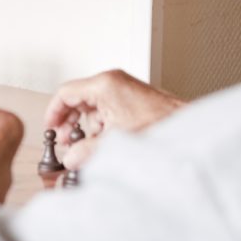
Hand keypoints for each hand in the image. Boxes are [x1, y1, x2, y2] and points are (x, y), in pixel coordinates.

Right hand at [44, 70, 184, 167]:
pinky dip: (100, 125)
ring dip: (85, 126)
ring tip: (85, 145)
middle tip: (66, 141)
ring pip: (92, 106)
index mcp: (105, 85)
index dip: (53, 112)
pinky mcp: (132, 99)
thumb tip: (71, 158)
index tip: (50, 128)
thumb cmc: (162, 127)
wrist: (190, 129)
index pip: (66, 93)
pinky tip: (103, 142)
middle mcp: (113, 82)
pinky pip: (106, 109)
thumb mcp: (115, 142)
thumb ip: (87, 151)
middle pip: (77, 99)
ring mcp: (123, 89)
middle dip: (69, 122)